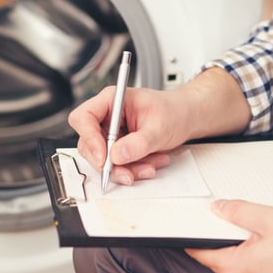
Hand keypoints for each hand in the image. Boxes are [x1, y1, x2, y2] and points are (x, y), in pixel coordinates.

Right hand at [67, 68, 250, 185]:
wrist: (187, 117)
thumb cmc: (175, 111)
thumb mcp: (159, 127)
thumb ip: (138, 143)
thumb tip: (116, 156)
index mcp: (112, 99)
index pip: (84, 118)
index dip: (89, 139)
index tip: (104, 158)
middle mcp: (107, 116)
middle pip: (89, 144)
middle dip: (109, 163)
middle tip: (127, 173)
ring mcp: (111, 133)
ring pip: (103, 159)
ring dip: (125, 169)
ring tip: (150, 166)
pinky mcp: (118, 147)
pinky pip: (116, 165)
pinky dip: (133, 169)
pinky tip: (151, 163)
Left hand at [186, 199, 272, 272]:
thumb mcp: (269, 220)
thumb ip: (237, 212)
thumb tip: (218, 209)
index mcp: (232, 270)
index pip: (199, 252)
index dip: (197, 236)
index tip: (198, 227)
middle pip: (219, 260)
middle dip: (231, 244)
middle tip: (254, 233)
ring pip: (236, 271)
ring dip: (246, 257)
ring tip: (271, 247)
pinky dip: (258, 268)